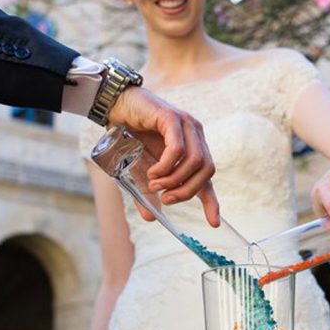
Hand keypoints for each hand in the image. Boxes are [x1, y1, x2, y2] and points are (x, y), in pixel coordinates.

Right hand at [108, 86, 219, 225]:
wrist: (116, 106)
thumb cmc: (130, 135)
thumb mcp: (140, 169)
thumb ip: (148, 191)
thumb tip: (151, 217)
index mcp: (192, 147)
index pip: (208, 176)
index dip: (212, 201)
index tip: (214, 223)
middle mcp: (195, 136)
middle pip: (207, 171)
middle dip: (187, 190)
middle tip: (166, 199)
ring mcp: (186, 125)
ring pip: (196, 161)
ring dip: (174, 179)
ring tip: (154, 185)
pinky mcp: (172, 118)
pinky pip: (178, 148)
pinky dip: (167, 165)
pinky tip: (153, 171)